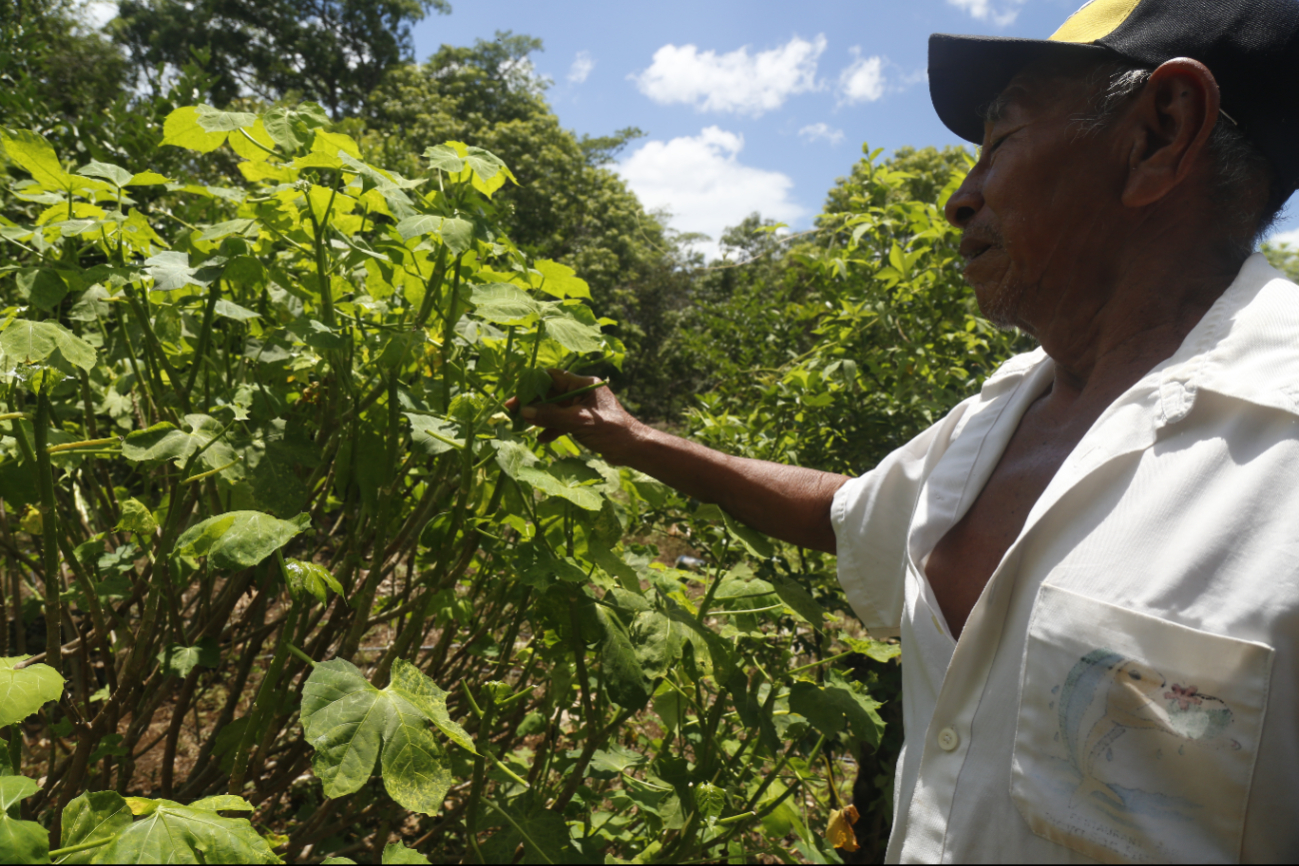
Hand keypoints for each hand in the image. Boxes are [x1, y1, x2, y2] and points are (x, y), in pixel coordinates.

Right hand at [505, 369, 648, 463]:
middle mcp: (582, 392)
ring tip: (521, 425)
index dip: (533, 384)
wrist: (632, 449)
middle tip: (512, 411)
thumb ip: (552, 416)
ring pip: (555, 408)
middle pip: (551, 393)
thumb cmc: (611, 431)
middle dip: (533, 403)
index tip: (517, 393)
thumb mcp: (579, 422)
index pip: (554, 377)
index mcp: (584, 383)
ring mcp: (582, 407)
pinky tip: (541, 438)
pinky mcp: (583, 422)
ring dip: (540, 416)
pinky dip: (552, 428)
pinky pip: (562, 421)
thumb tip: (524, 411)